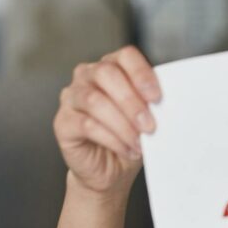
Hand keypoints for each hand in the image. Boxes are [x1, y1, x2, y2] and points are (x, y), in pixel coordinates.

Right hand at [53, 45, 161, 196]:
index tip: (157, 96)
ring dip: (122, 123)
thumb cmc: (130, 138)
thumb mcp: (147, 116)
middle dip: (131, 101)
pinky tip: (127, 149)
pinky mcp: (62, 122)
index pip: (126, 56)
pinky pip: (86, 125)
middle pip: (107, 74)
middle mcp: (87, 76)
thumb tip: (165, 103)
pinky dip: (112, 139)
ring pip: (95, 100)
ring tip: (139, 142)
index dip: (141, 73)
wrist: (110, 170)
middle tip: (150, 125)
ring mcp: (71, 97)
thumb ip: (151, 103)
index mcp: (112, 66)